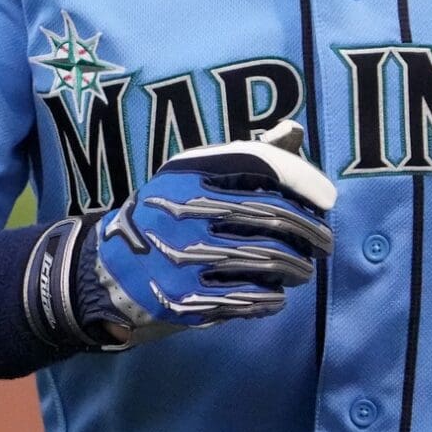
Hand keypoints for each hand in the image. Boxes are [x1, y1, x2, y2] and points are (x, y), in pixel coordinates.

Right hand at [25, 121, 335, 352]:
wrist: (103, 272)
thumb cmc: (164, 218)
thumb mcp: (192, 177)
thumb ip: (244, 156)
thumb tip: (294, 131)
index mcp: (188, 173)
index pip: (260, 164)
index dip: (303, 179)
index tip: (327, 199)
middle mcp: (185, 211)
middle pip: (272, 217)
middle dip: (311, 231)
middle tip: (325, 242)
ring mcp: (185, 258)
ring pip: (269, 260)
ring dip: (298, 267)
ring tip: (303, 269)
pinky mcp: (186, 299)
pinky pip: (252, 298)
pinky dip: (274, 297)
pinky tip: (276, 294)